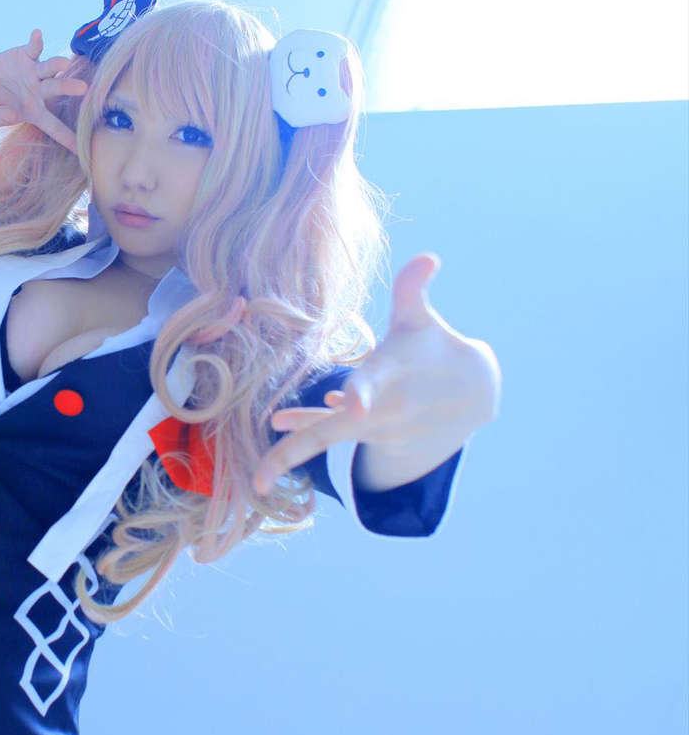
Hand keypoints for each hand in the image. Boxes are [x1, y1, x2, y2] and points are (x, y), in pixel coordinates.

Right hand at [0, 28, 88, 155]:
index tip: (83, 148)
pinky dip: (35, 41)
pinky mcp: (27, 55)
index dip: (66, 136)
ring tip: (64, 63)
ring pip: (49, 68)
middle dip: (69, 87)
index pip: (53, 126)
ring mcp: (35, 72)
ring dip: (56, 64)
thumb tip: (12, 116)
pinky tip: (37, 33)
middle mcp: (40, 91)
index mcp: (35, 111)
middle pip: (56, 89)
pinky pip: (33, 48)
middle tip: (83, 88)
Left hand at [251, 254, 501, 495]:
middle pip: (332, 431)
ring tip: (267, 438)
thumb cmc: (436, 348)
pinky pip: (332, 432)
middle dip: (298, 448)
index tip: (347, 404)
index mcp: (390, 376)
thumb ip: (412, 291)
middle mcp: (378, 408)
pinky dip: (311, 426)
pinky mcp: (368, 431)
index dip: (357, 394)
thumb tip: (428, 256)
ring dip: (295, 435)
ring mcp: (371, 425)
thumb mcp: (422, 320)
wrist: (471, 395)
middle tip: (262, 478)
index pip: (369, 385)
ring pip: (326, 434)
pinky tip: (284, 423)